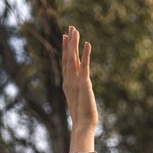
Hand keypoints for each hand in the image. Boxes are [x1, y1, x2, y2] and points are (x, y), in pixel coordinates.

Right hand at [61, 26, 97, 152]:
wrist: (82, 124)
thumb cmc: (83, 117)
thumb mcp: (80, 101)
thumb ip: (79, 93)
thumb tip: (82, 92)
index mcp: (68, 83)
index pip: (66, 62)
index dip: (66, 49)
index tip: (66, 37)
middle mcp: (69, 80)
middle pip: (68, 57)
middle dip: (69, 42)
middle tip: (70, 28)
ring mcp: (75, 81)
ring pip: (73, 58)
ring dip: (74, 43)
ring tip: (75, 30)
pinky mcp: (84, 83)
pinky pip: (85, 66)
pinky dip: (86, 54)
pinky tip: (87, 43)